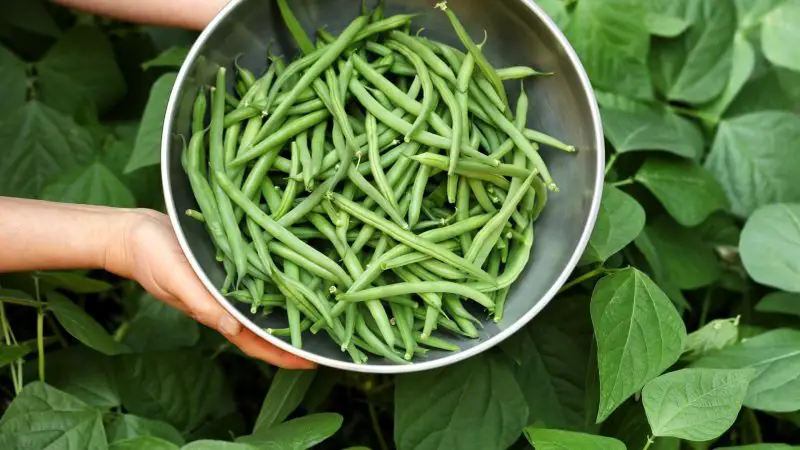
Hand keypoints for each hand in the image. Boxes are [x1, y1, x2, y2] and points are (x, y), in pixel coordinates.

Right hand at [105, 209, 314, 369]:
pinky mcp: (228, 264)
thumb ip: (203, 305)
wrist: (134, 230)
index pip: (255, 343)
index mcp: (216, 312)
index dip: (283, 355)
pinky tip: (295, 275)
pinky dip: (277, 281)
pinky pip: (258, 277)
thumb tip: (232, 329)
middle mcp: (227, 302)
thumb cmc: (151, 258)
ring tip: (321, 307)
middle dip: (295, 335)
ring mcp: (228, 284)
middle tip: (330, 334)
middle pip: (266, 327)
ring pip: (265, 303)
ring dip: (290, 307)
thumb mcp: (177, 280)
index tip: (313, 361)